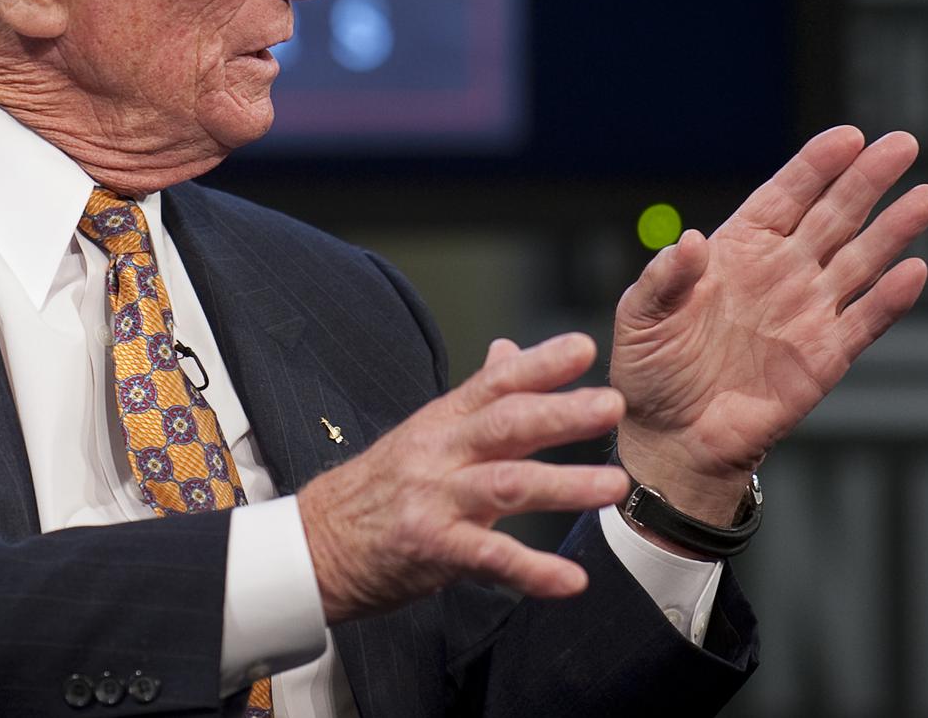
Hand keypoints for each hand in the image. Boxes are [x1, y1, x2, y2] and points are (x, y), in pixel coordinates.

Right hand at [297, 333, 630, 623]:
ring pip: (505, 485)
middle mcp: (440, 452)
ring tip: (613, 487)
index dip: (539, 363)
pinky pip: (487, 559)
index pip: (495, 383)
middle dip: (562, 413)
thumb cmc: (377, 487)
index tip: (584, 347)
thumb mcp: (425, 431)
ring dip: (562, 485)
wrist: (315, 542)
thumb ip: (477, 396)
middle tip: (612, 406)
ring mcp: (434, 499)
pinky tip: (570, 581)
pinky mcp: (430, 547)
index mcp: (442, 421)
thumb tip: (508, 349)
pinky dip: (531, 570)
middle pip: (505, 424)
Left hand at [612, 127, 927, 522]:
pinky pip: (863, 322)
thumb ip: (663, 277)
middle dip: (866, 180)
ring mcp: (805, 312)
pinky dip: (889, 299)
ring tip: (924, 196)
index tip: (847, 136)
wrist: (670, 436)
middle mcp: (778, 273)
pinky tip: (913, 270)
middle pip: (831, 216)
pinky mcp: (823, 358)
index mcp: (734, 251)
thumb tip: (690, 241)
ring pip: (858, 260)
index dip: (814, 166)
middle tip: (902, 144)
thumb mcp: (639, 316)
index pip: (782, 197)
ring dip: (893, 229)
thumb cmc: (650, 370)